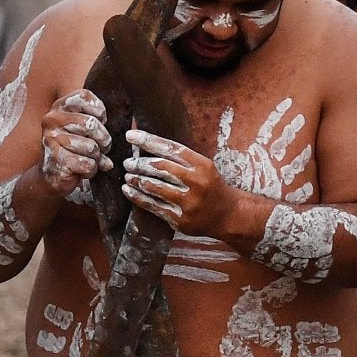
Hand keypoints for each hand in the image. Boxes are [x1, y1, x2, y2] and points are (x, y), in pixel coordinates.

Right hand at [37, 87, 111, 194]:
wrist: (51, 175)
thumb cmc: (72, 149)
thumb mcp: (82, 128)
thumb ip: (99, 119)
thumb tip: (130, 123)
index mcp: (59, 107)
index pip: (84, 96)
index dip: (100, 111)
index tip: (101, 122)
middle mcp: (52, 120)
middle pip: (91, 124)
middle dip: (104, 139)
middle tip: (103, 147)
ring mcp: (52, 140)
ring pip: (91, 147)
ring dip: (97, 157)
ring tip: (89, 159)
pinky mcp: (56, 159)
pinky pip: (87, 164)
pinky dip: (91, 170)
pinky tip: (82, 170)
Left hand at [121, 128, 237, 234]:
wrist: (228, 215)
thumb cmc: (211, 186)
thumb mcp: (204, 167)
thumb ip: (181, 159)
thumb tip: (148, 147)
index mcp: (202, 165)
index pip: (171, 148)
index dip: (148, 140)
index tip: (131, 136)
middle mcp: (196, 183)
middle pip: (160, 168)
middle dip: (139, 163)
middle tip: (128, 162)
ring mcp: (188, 203)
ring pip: (154, 187)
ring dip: (136, 179)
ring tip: (127, 175)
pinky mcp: (180, 219)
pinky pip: (153, 206)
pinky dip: (137, 197)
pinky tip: (128, 190)